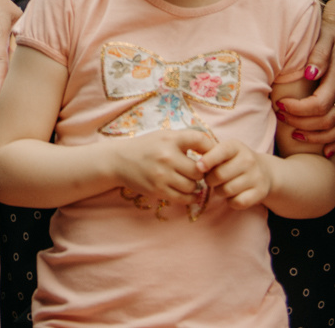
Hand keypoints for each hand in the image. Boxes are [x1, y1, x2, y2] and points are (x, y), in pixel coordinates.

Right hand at [101, 127, 216, 206]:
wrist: (119, 160)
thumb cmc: (147, 147)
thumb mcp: (165, 136)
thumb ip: (186, 139)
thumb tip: (215, 149)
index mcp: (170, 138)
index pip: (200, 140)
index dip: (212, 149)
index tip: (213, 157)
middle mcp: (166, 156)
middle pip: (199, 170)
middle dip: (201, 173)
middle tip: (199, 173)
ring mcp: (162, 175)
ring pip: (192, 186)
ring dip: (194, 186)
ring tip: (189, 181)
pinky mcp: (157, 190)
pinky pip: (183, 198)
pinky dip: (189, 197)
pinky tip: (187, 192)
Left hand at [196, 136, 275, 210]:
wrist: (264, 171)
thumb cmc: (235, 161)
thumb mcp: (225, 152)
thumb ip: (210, 154)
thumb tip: (196, 165)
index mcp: (236, 146)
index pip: (221, 151)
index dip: (208, 160)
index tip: (199, 167)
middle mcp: (249, 160)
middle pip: (220, 175)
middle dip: (210, 180)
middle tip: (211, 180)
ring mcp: (256, 176)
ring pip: (227, 190)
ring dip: (219, 191)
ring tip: (221, 187)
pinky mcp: (260, 192)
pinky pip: (238, 202)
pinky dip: (231, 201)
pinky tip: (232, 195)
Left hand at [277, 15, 334, 153]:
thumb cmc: (326, 37)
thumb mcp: (323, 38)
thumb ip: (319, 54)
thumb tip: (310, 72)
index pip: (319, 103)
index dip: (299, 109)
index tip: (280, 104)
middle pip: (326, 118)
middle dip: (301, 122)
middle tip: (281, 116)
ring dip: (316, 136)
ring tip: (295, 134)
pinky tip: (324, 150)